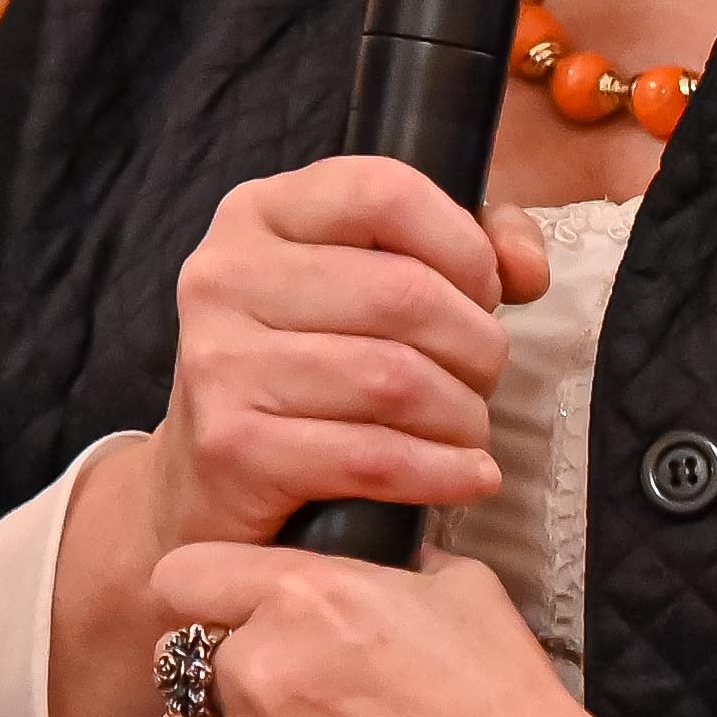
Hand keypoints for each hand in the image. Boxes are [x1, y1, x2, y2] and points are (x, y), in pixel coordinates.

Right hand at [42, 161, 548, 716]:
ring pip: (402, 368)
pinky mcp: (235, 446)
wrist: (196, 530)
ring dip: (465, 415)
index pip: (387, 186)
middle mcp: (224, 276)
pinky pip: (376, 445)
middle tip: (485, 390)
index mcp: (257, 217)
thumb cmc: (302, 414)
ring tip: (470, 444)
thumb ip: (449, 262)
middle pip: (411, 289)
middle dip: (476, 347)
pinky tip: (455, 484)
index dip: (466, 236)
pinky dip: (439, 468)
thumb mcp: (360, 313)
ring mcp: (220, 360)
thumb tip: (521, 258)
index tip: (502, 286)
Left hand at [140, 538, 670, 716]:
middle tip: (282, 696)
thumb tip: (364, 563)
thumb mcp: (464, 594)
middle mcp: (263, 676)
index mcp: (307, 600)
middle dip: (221, 673)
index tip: (221, 613)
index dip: (203, 595)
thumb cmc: (513, 711)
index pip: (182, 576)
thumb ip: (386, 571)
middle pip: (177, 660)